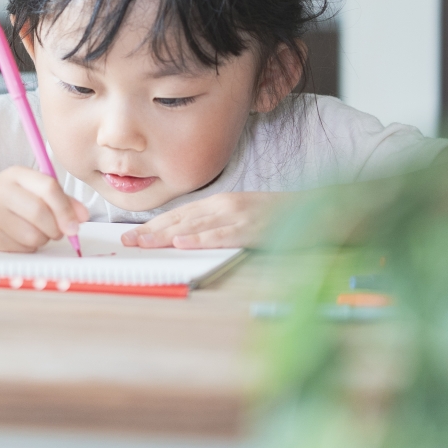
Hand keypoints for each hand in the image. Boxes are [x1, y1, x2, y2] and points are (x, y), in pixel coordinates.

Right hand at [0, 166, 87, 251]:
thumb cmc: (18, 198)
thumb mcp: (38, 190)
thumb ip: (64, 200)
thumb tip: (82, 216)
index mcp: (16, 174)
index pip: (48, 187)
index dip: (66, 208)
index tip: (77, 224)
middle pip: (39, 212)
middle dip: (56, 227)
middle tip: (60, 232)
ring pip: (32, 236)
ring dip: (44, 239)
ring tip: (38, 231)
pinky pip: (22, 249)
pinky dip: (30, 247)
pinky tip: (23, 237)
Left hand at [121, 191, 284, 248]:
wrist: (321, 210)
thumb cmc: (281, 216)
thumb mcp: (243, 215)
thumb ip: (218, 223)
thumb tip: (189, 236)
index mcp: (220, 203)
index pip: (179, 215)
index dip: (153, 225)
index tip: (132, 234)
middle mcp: (224, 206)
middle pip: (180, 220)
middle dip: (151, 231)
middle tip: (126, 241)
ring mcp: (238, 215)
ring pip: (195, 227)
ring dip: (165, 235)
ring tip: (142, 242)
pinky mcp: (253, 228)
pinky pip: (222, 235)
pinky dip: (200, 239)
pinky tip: (182, 243)